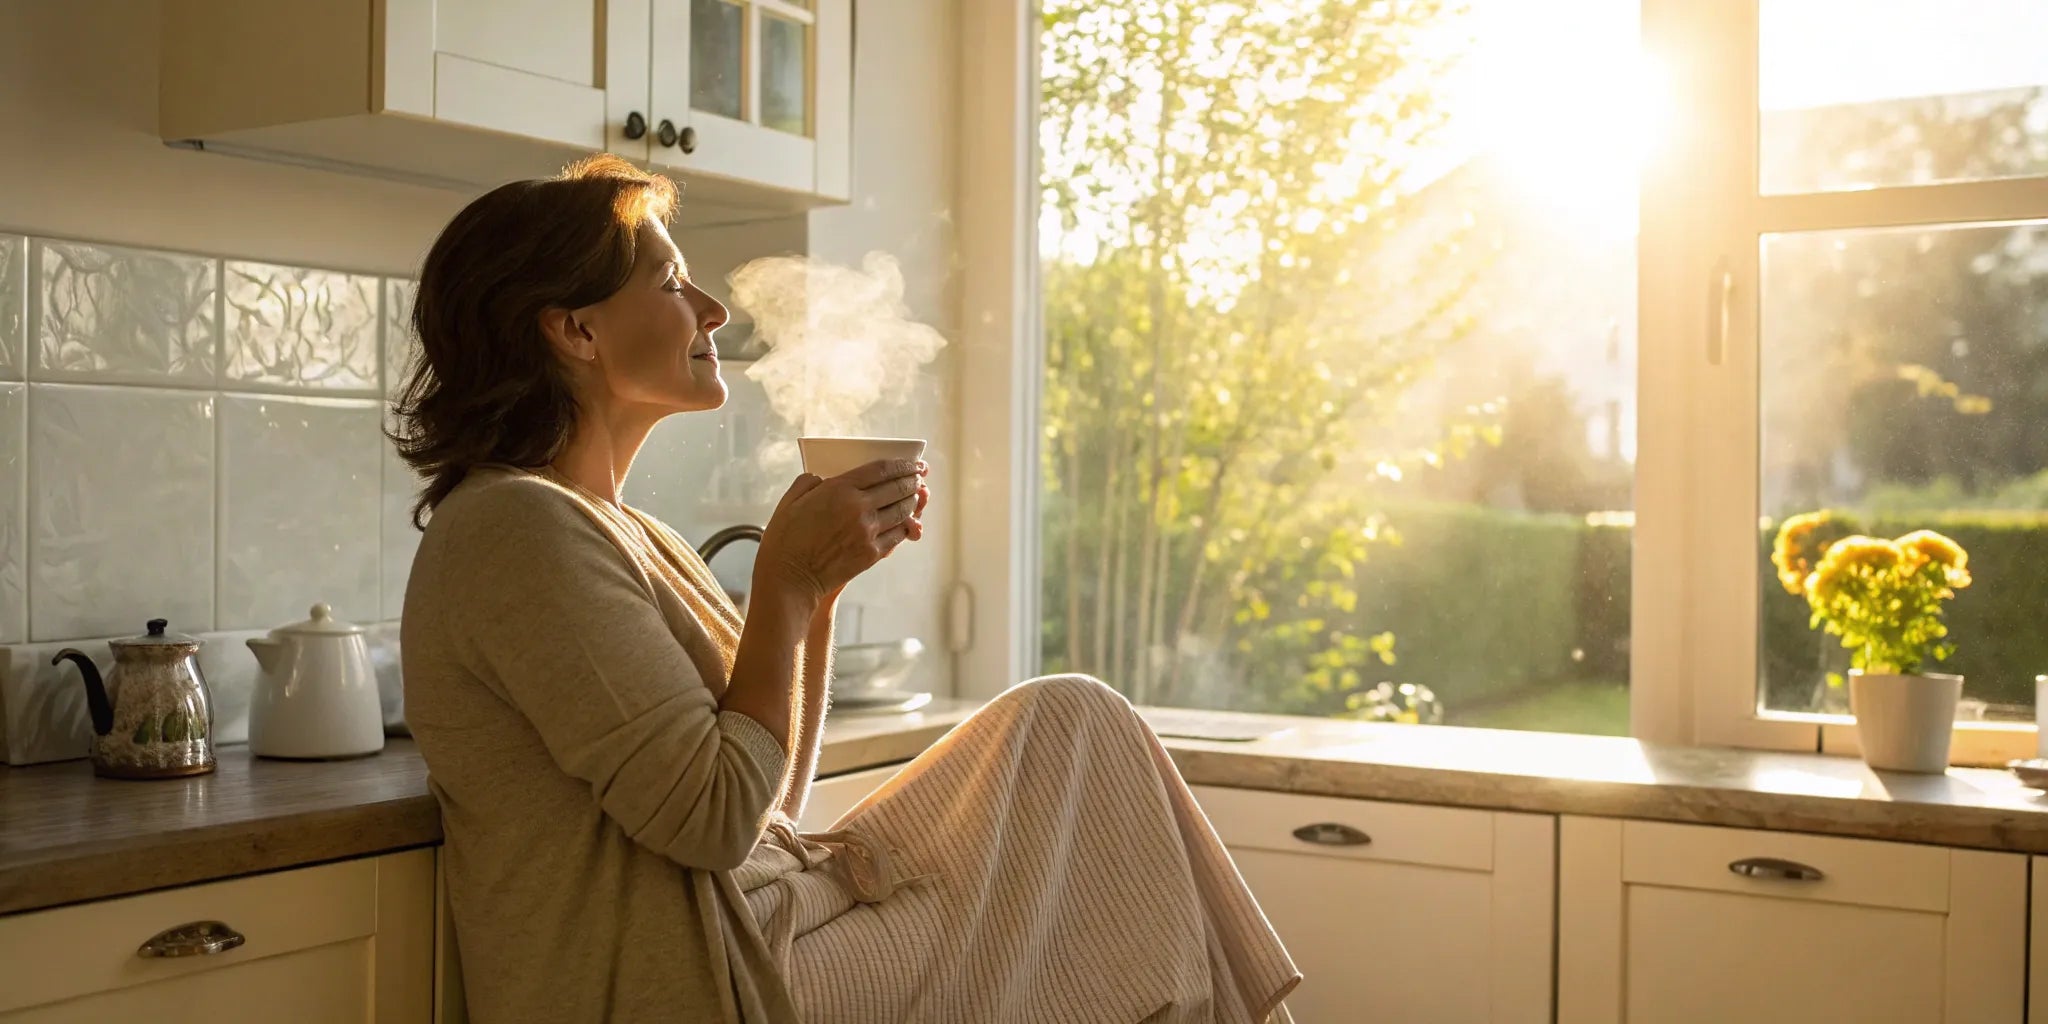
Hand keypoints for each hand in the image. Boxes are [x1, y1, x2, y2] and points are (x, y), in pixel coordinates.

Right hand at [755, 458, 929, 600]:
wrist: (789, 579)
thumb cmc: (785, 539)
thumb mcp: (791, 500)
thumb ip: (809, 482)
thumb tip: (823, 478)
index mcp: (839, 489)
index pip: (881, 470)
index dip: (902, 464)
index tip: (913, 462)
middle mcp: (858, 508)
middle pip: (898, 488)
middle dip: (913, 480)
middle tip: (920, 476)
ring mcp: (868, 532)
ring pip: (902, 511)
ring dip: (912, 501)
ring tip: (917, 495)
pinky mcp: (871, 553)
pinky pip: (898, 535)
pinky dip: (906, 526)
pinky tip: (907, 521)